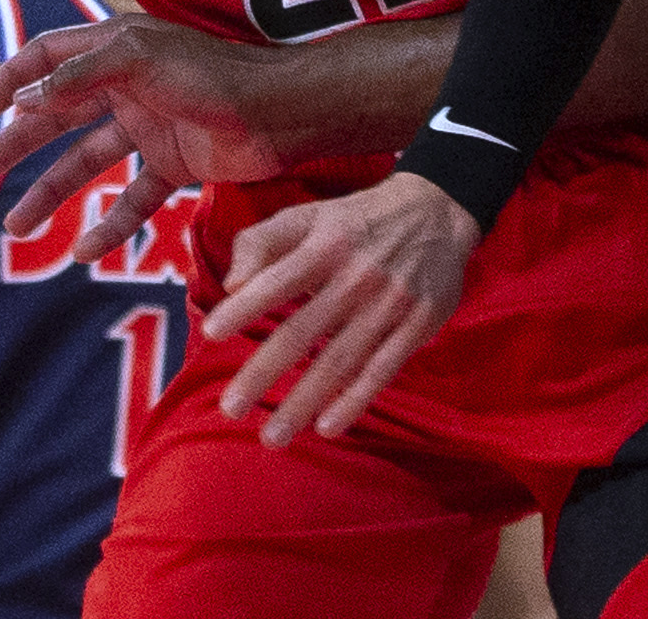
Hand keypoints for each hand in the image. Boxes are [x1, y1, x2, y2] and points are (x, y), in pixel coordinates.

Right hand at [0, 16, 316, 259]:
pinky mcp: (173, 165)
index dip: (11, 79)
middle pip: (57, 115)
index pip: (46, 58)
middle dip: (18, 144)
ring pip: (86, 163)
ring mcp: (148, 127)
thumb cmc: (214, 74)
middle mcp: (125, 85)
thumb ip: (78, 78)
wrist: (284, 111)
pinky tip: (85, 254)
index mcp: (114, 48)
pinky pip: (131, 199)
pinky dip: (108, 226)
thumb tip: (20, 100)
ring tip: (15, 227)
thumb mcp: (138, 61)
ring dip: (49, 193)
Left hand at [204, 173, 475, 447]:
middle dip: (263, 373)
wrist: (437, 210)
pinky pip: (382, 370)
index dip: (244, 307)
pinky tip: (327, 427)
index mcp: (325, 245)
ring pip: (339, 361)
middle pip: (302, 332)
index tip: (210, 334)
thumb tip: (232, 283)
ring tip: (272, 437)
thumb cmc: (355, 220)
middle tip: (229, 409)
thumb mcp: (308, 214)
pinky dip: (355, 400)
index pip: (277, 280)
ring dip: (304, 402)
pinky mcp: (418, 324)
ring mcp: (389, 303)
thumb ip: (263, 241)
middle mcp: (355, 277)